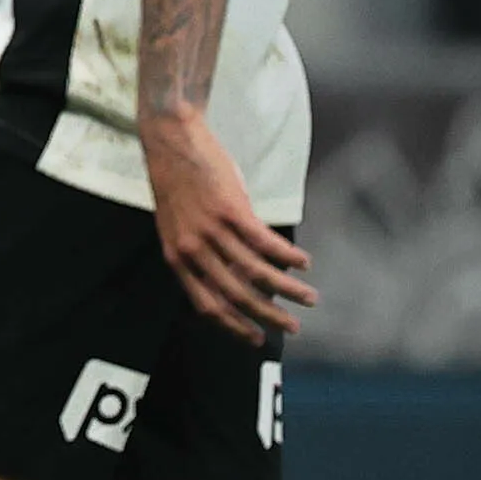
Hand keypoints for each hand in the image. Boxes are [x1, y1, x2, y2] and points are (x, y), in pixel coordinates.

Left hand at [146, 103, 315, 336]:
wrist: (171, 140)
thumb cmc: (176, 181)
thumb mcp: (177, 226)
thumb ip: (197, 253)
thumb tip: (226, 275)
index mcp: (177, 259)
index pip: (207, 306)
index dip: (233, 327)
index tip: (255, 339)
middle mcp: (193, 250)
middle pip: (236, 296)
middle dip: (267, 317)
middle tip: (292, 328)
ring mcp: (212, 231)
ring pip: (256, 272)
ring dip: (287, 289)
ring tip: (309, 298)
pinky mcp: (232, 210)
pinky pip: (265, 242)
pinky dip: (287, 256)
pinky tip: (305, 263)